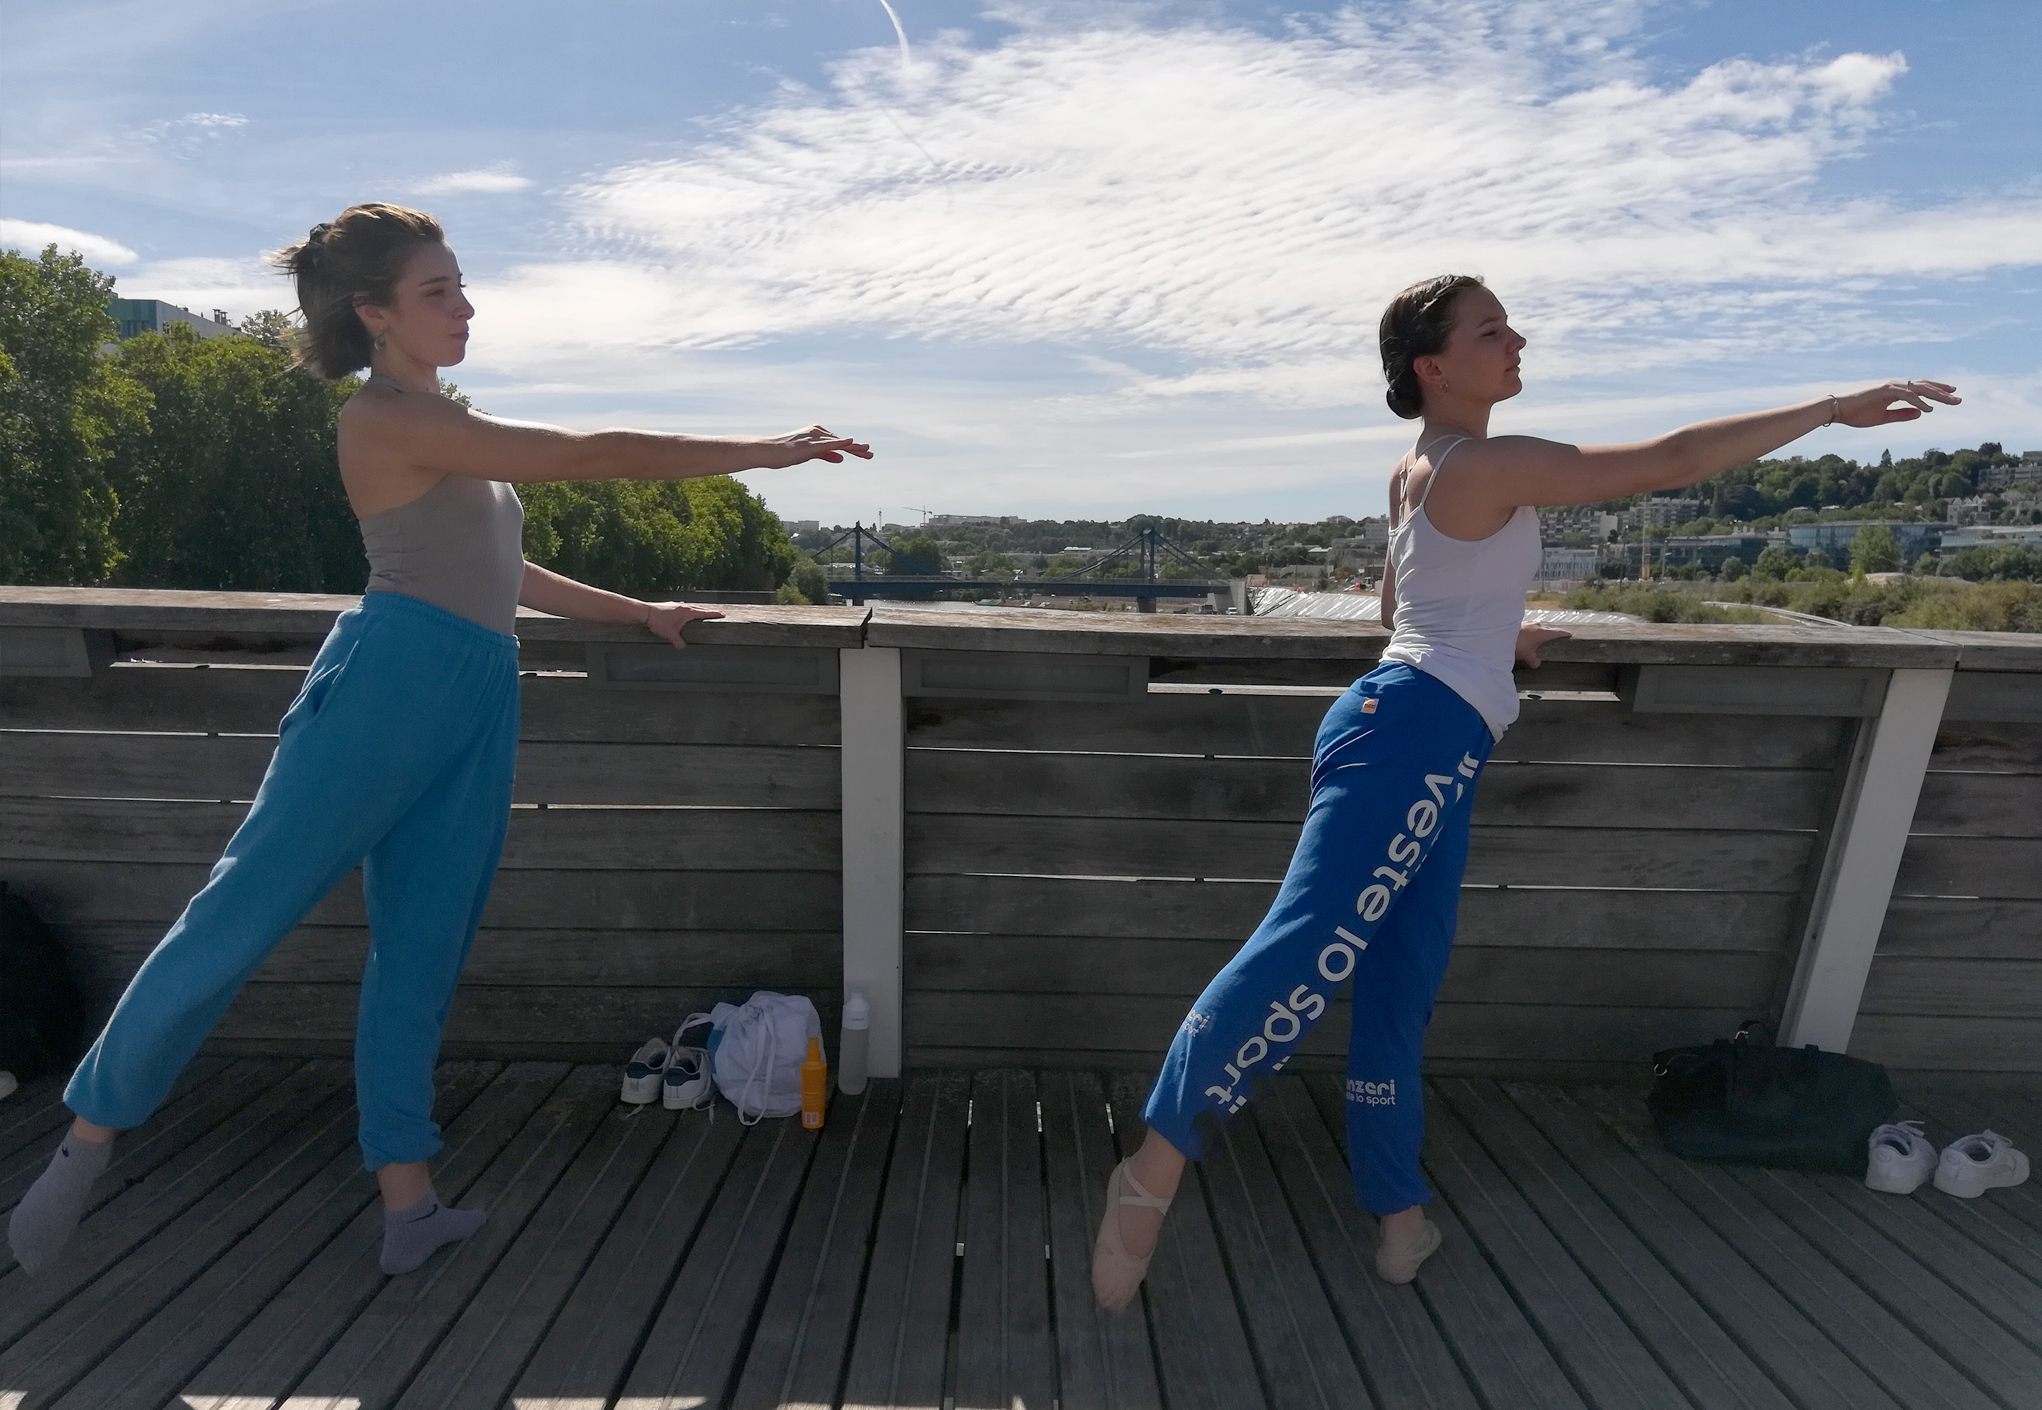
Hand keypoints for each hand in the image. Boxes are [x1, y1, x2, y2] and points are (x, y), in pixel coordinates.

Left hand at [642, 601, 724, 649]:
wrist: (645, 612)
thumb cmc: (659, 622)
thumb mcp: (671, 635)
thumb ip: (679, 642)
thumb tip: (683, 648)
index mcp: (687, 613)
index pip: (704, 613)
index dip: (714, 614)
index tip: (723, 614)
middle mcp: (684, 607)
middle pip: (700, 609)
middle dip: (709, 611)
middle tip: (717, 613)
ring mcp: (677, 606)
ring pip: (692, 607)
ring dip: (699, 610)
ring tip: (703, 613)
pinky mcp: (671, 606)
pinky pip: (684, 608)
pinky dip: (690, 610)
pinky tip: (686, 614)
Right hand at [755, 425, 873, 467]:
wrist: (766, 451)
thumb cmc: (784, 453)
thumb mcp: (808, 455)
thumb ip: (825, 454)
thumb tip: (841, 458)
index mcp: (817, 434)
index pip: (839, 443)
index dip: (854, 449)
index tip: (866, 454)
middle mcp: (817, 433)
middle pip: (841, 442)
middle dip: (857, 449)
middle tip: (871, 454)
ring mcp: (813, 438)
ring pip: (837, 443)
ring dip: (853, 448)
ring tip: (867, 451)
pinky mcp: (809, 445)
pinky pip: (827, 444)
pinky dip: (839, 443)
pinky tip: (851, 442)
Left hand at [1516, 625, 1570, 668]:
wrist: (1501, 634)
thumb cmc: (1518, 644)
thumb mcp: (1528, 655)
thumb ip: (1535, 661)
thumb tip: (1537, 665)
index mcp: (1544, 633)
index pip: (1558, 632)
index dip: (1564, 634)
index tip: (1570, 634)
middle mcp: (1539, 626)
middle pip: (1549, 629)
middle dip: (1552, 633)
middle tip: (1556, 638)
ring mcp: (1530, 623)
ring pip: (1539, 627)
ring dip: (1541, 632)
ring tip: (1541, 639)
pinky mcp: (1522, 623)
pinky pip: (1531, 627)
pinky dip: (1533, 632)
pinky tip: (1528, 637)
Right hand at [1832, 381, 1959, 427]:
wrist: (1837, 410)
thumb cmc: (1857, 414)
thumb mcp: (1883, 417)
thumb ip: (1902, 415)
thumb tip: (1921, 413)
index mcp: (1895, 391)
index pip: (1921, 389)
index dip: (1936, 391)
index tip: (1951, 394)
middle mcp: (1896, 386)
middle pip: (1925, 387)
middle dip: (1943, 392)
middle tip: (1959, 399)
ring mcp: (1891, 387)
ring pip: (1920, 389)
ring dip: (1937, 395)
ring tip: (1952, 401)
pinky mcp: (1885, 391)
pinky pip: (1907, 396)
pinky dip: (1919, 402)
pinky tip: (1929, 409)